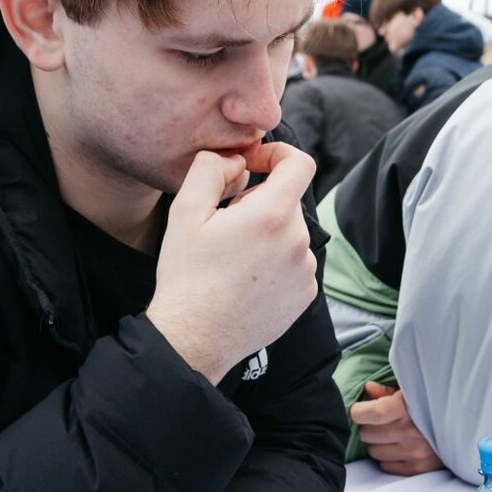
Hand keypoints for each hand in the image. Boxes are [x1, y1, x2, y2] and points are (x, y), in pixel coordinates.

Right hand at [148, 145, 318, 382]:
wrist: (196, 338)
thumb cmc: (187, 277)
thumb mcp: (185, 212)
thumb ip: (210, 169)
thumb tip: (235, 160)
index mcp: (272, 214)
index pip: (299, 163)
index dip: (277, 153)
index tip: (255, 164)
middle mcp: (298, 240)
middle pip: (287, 200)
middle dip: (259, 202)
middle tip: (225, 225)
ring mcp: (305, 270)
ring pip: (290, 232)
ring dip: (267, 234)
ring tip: (233, 258)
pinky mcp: (306, 294)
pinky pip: (294, 262)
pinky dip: (275, 262)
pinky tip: (246, 279)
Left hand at [350, 381, 445, 475]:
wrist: (462, 428)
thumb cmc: (431, 406)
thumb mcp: (411, 391)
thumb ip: (387, 391)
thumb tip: (369, 389)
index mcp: (407, 408)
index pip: (373, 414)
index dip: (359, 412)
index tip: (359, 410)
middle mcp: (411, 431)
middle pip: (367, 434)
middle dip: (369, 427)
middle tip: (379, 422)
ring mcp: (415, 452)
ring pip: (374, 451)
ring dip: (378, 443)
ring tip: (391, 434)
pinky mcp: (418, 467)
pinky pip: (385, 466)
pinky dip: (388, 458)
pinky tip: (399, 447)